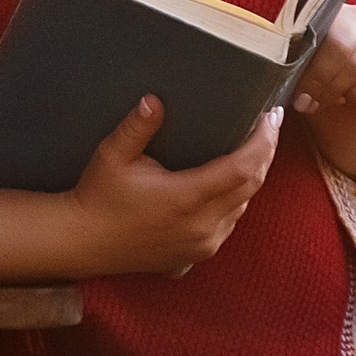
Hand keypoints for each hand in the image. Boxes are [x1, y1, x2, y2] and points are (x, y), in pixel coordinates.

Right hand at [66, 93, 281, 277]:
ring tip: (253, 148)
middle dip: (265, 153)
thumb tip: (155, 100)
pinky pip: (230, 223)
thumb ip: (137, 127)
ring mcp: (202, 244)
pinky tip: (229, 183)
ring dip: (251, 178)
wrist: (84, 241)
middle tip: (270, 125)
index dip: (263, 142)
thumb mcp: (112, 156)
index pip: (242, 168)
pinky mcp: (197, 254)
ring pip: (244, 206)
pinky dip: (236, 200)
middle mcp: (202, 226)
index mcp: (186, 199)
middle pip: (252, 186)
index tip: (271, 118)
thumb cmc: (98, 197)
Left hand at [292, 2, 355, 182]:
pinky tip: (347, 100)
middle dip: (324, 83)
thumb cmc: (308, 73)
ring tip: (323, 103)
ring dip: (340, 92)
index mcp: (325, 12)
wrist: (336, 93)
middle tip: (308, 103)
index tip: (298, 94)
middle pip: (344, 49)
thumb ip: (286, 59)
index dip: (311, 67)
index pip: (322, 31)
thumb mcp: (294, 64)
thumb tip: (268, 70)